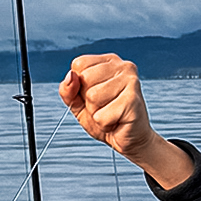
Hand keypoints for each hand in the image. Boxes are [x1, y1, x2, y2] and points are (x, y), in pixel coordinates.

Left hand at [59, 54, 192, 189]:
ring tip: (111, 113)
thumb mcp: (79, 103)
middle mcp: (122, 66)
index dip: (79, 86)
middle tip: (104, 107)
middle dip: (88, 100)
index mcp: (109, 62)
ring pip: (92, 97)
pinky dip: (104, 124)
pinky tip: (117, 120)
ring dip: (97, 113)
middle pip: (84, 78)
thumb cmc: (106, 117)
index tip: (95, 95)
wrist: (130, 138)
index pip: (78, 64)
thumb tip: (71, 76)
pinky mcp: (132, 100)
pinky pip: (101, 116)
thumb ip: (68, 90)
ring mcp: (130, 81)